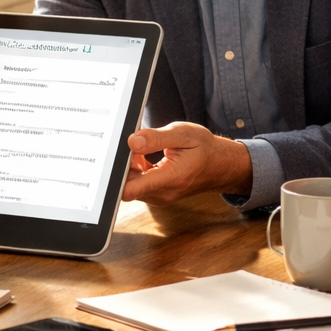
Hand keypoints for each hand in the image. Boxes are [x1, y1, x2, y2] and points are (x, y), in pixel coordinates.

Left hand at [122, 123, 253, 204]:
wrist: (219, 165)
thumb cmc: (204, 149)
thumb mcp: (183, 134)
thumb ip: (156, 138)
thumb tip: (132, 141)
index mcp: (171, 178)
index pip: (134, 188)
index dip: (116, 177)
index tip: (111, 163)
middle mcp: (163, 193)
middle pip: (127, 183)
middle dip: (124, 164)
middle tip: (135, 146)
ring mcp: (159, 197)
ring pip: (130, 184)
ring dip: (130, 167)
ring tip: (143, 151)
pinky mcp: (156, 196)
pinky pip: (136, 185)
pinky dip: (135, 171)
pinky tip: (144, 158)